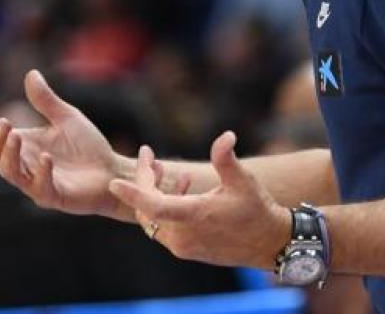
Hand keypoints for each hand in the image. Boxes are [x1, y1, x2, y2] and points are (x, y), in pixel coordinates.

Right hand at [0, 69, 123, 216]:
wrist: (112, 171)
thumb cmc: (89, 148)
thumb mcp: (67, 118)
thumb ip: (46, 101)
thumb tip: (30, 74)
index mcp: (24, 145)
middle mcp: (25, 165)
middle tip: (4, 122)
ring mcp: (37, 183)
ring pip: (11, 173)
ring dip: (10, 155)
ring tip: (15, 135)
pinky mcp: (54, 197)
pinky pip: (40, 187)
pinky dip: (41, 172)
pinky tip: (46, 158)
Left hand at [109, 130, 289, 269]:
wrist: (270, 243)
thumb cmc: (258, 210)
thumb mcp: (243, 181)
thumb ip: (227, 159)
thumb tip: (226, 135)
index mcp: (193, 217)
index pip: (152, 206)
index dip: (132, 193)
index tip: (115, 182)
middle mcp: (183, 236)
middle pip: (148, 210)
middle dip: (144, 183)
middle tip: (150, 158)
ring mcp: (184, 246)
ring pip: (154, 220)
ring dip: (155, 195)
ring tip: (170, 172)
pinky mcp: (188, 250)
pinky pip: (165, 229)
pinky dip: (166, 209)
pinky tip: (183, 190)